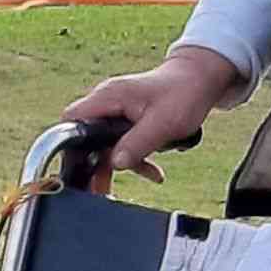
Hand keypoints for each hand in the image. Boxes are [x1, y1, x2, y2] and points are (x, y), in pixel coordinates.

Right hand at [68, 46, 243, 181]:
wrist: (200, 80)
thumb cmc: (183, 93)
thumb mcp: (162, 123)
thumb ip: (136, 144)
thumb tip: (114, 164)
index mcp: (108, 97)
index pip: (71, 120)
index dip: (70, 145)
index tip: (81, 169)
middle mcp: (106, 102)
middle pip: (86, 138)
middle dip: (96, 164)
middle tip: (101, 189)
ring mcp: (116, 110)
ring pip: (105, 144)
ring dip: (119, 164)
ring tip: (135, 181)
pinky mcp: (126, 119)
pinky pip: (121, 143)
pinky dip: (135, 158)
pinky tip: (153, 171)